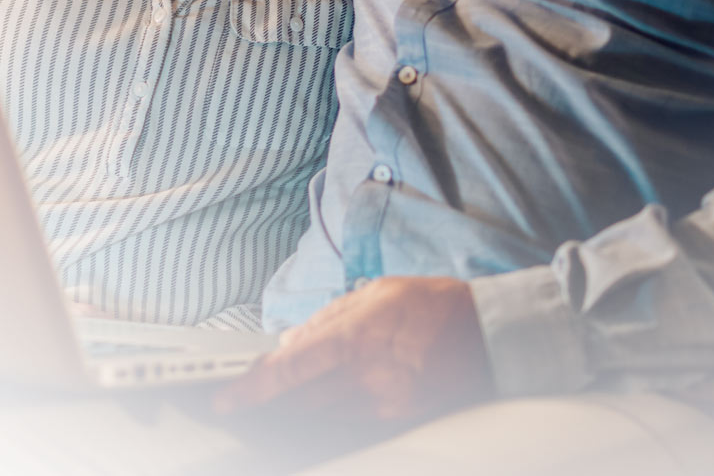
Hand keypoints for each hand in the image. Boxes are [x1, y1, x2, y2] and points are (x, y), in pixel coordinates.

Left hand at [215, 276, 492, 423]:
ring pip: (321, 414)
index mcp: (354, 337)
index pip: (289, 370)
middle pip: (299, 400)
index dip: (251, 389)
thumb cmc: (430, 304)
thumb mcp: (374, 293)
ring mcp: (384, 401)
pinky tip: (316, 404)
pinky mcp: (399, 417)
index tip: (225, 401)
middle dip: (268, 402)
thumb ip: (326, 318)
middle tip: (241, 401)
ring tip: (275, 401)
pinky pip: (350, 420)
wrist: (488, 334)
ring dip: (295, 408)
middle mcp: (366, 375)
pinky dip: (327, 413)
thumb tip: (289, 342)